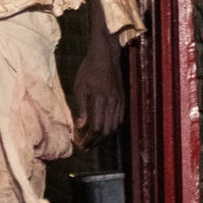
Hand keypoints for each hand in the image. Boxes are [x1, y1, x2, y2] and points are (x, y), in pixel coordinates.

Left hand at [71, 32, 124, 148]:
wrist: (106, 55)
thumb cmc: (89, 69)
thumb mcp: (79, 86)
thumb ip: (80, 107)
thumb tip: (80, 126)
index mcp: (100, 99)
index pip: (96, 127)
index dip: (89, 139)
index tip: (81, 145)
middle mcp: (112, 102)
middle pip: (106, 130)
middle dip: (96, 142)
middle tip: (86, 147)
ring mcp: (119, 101)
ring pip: (114, 126)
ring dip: (104, 137)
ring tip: (93, 141)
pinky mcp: (123, 98)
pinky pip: (119, 119)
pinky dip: (112, 128)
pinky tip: (104, 129)